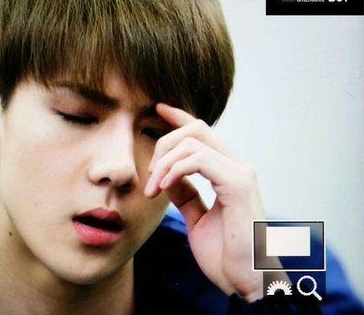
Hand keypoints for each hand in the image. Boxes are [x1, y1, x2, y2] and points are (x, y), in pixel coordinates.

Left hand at [145, 104, 264, 302]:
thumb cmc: (226, 256)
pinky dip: (174, 170)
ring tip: (153, 189)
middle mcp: (238, 166)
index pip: (203, 132)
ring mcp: (240, 173)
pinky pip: (198, 160)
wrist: (246, 285)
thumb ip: (186, 194)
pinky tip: (163, 188)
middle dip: (164, 142)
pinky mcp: (238, 184)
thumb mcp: (197, 219)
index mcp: (229, 171)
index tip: (157, 109)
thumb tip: (169, 176)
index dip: (179, 117)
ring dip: (164, 162)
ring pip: (193, 142)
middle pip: (196, 129)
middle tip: (149, 174)